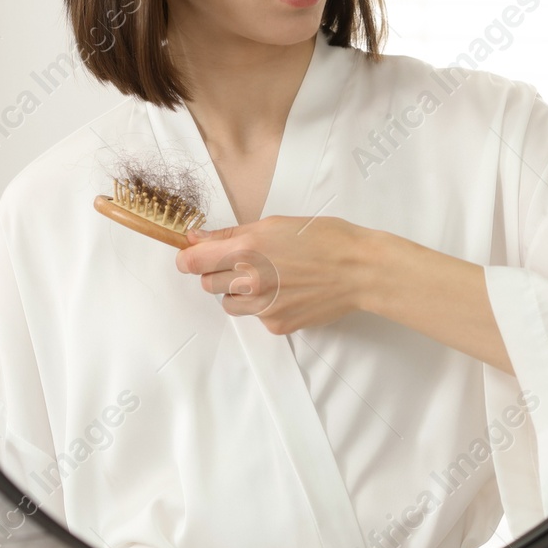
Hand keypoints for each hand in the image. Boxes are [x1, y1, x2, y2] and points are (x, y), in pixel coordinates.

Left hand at [175, 215, 372, 335]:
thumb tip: (197, 238)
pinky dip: (264, 306)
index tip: (193, 256)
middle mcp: (250, 280)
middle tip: (243, 263)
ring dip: (238, 292)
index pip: (192, 261)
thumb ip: (231, 234)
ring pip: (228, 304)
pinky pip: (255, 317)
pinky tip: (287, 291)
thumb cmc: (324, 239)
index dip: (188, 258)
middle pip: (206, 284)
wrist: (359, 269)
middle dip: (217, 273)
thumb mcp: (275, 223)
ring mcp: (263, 306)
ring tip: (268, 277)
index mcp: (247, 249)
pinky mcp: (276, 324)